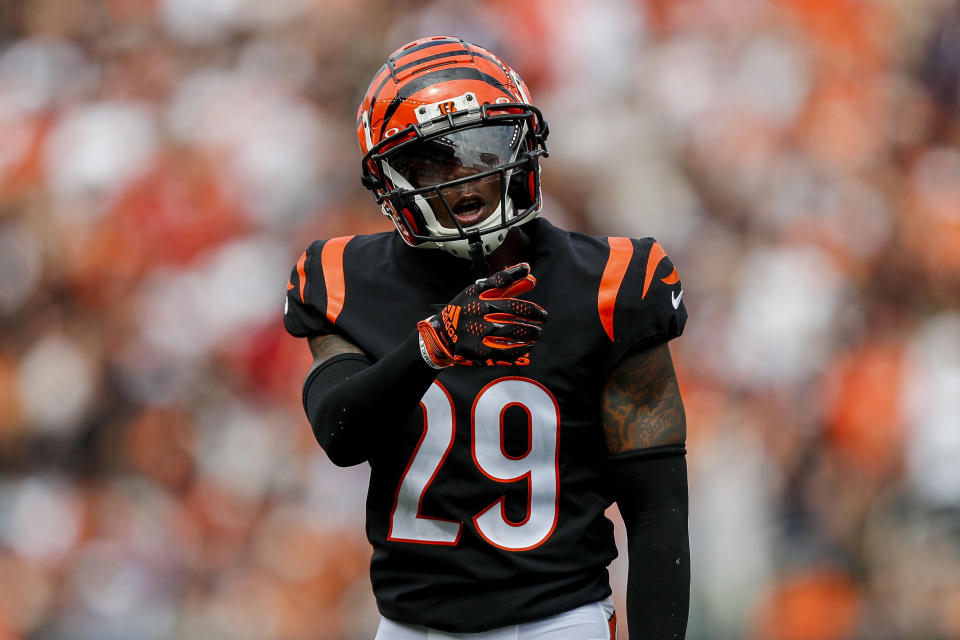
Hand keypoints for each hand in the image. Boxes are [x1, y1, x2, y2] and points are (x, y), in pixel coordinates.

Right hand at [417, 263, 547, 366]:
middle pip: (513, 309)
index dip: (516, 274)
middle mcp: (478, 310)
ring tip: (537, 334)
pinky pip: (505, 350)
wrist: (440, 335)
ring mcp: (479, 330)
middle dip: (534, 313)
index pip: (500, 280)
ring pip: (513, 331)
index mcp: (477, 294)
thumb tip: (529, 273)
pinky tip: (526, 347)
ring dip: (530, 333)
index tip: (532, 278)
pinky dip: (519, 349)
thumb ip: (503, 284)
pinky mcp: (480, 350)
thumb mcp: (476, 293)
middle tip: (543, 317)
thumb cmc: (463, 310)